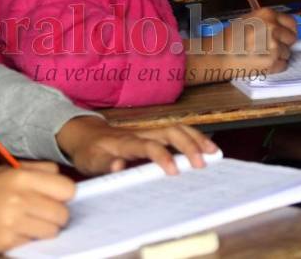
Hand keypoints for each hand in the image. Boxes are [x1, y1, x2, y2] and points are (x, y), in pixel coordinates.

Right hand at [0, 162, 73, 252]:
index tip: (56, 196)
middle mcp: (19, 200)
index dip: (64, 194)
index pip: (67, 189)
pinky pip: (33, 243)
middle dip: (57, 214)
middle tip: (44, 212)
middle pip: (62, 214)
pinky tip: (17, 231)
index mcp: (22, 178)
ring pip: (52, 232)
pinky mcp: (5, 242)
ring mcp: (12, 223)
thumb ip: (39, 170)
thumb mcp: (9, 169)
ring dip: (45, 229)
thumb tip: (62, 178)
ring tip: (31, 222)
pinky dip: (29, 239)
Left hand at [56, 116, 218, 174]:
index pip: (147, 146)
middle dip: (188, 145)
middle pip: (169, 131)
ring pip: (177, 128)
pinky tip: (207, 149)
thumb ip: (105, 164)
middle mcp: (140, 133)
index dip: (161, 156)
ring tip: (213, 153)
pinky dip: (194, 138)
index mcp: (124, 142)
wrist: (86, 134)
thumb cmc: (90, 151)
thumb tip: (119, 166)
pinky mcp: (154, 134)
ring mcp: (149, 131)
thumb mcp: (91, 161)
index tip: (174, 171)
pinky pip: (177, 132)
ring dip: (196, 139)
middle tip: (201, 164)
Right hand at [186, 8, 296, 84]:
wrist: (219, 54)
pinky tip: (261, 62)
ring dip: (278, 55)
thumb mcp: (248, 20)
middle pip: (292, 38)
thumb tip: (282, 28)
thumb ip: (267, 21)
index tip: (285, 35)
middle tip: (270, 47)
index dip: (288, 30)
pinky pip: (283, 65)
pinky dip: (275, 66)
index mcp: (267, 14)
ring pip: (287, 53)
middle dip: (284, 43)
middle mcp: (273, 28)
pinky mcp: (273, 62)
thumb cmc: (229, 38)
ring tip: (260, 54)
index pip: (291, 22)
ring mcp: (274, 45)